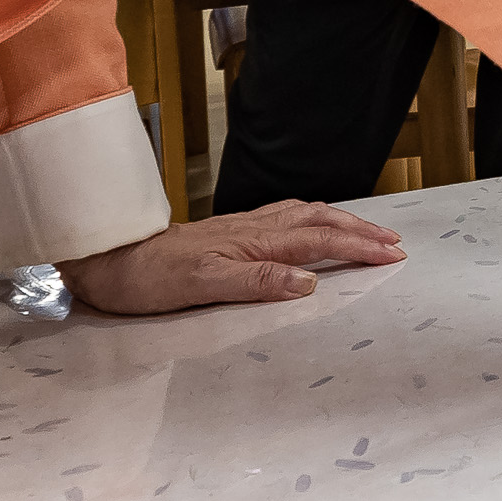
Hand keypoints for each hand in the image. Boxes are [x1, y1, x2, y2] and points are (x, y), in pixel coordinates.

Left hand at [55, 201, 405, 315]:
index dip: (359, 247)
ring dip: (342, 221)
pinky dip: (313, 218)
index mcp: (254, 243)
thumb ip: (257, 281)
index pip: (320, 240)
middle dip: (361, 230)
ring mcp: (241, 229)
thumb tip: (308, 281)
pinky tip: (312, 224)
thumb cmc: (148, 279)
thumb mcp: (202, 286)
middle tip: (395, 243)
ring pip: (305, 215)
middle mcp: (253, 229)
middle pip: (320, 220)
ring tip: (367, 231)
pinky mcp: (229, 234)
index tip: (393, 255)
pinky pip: (285, 218)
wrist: (106, 259)